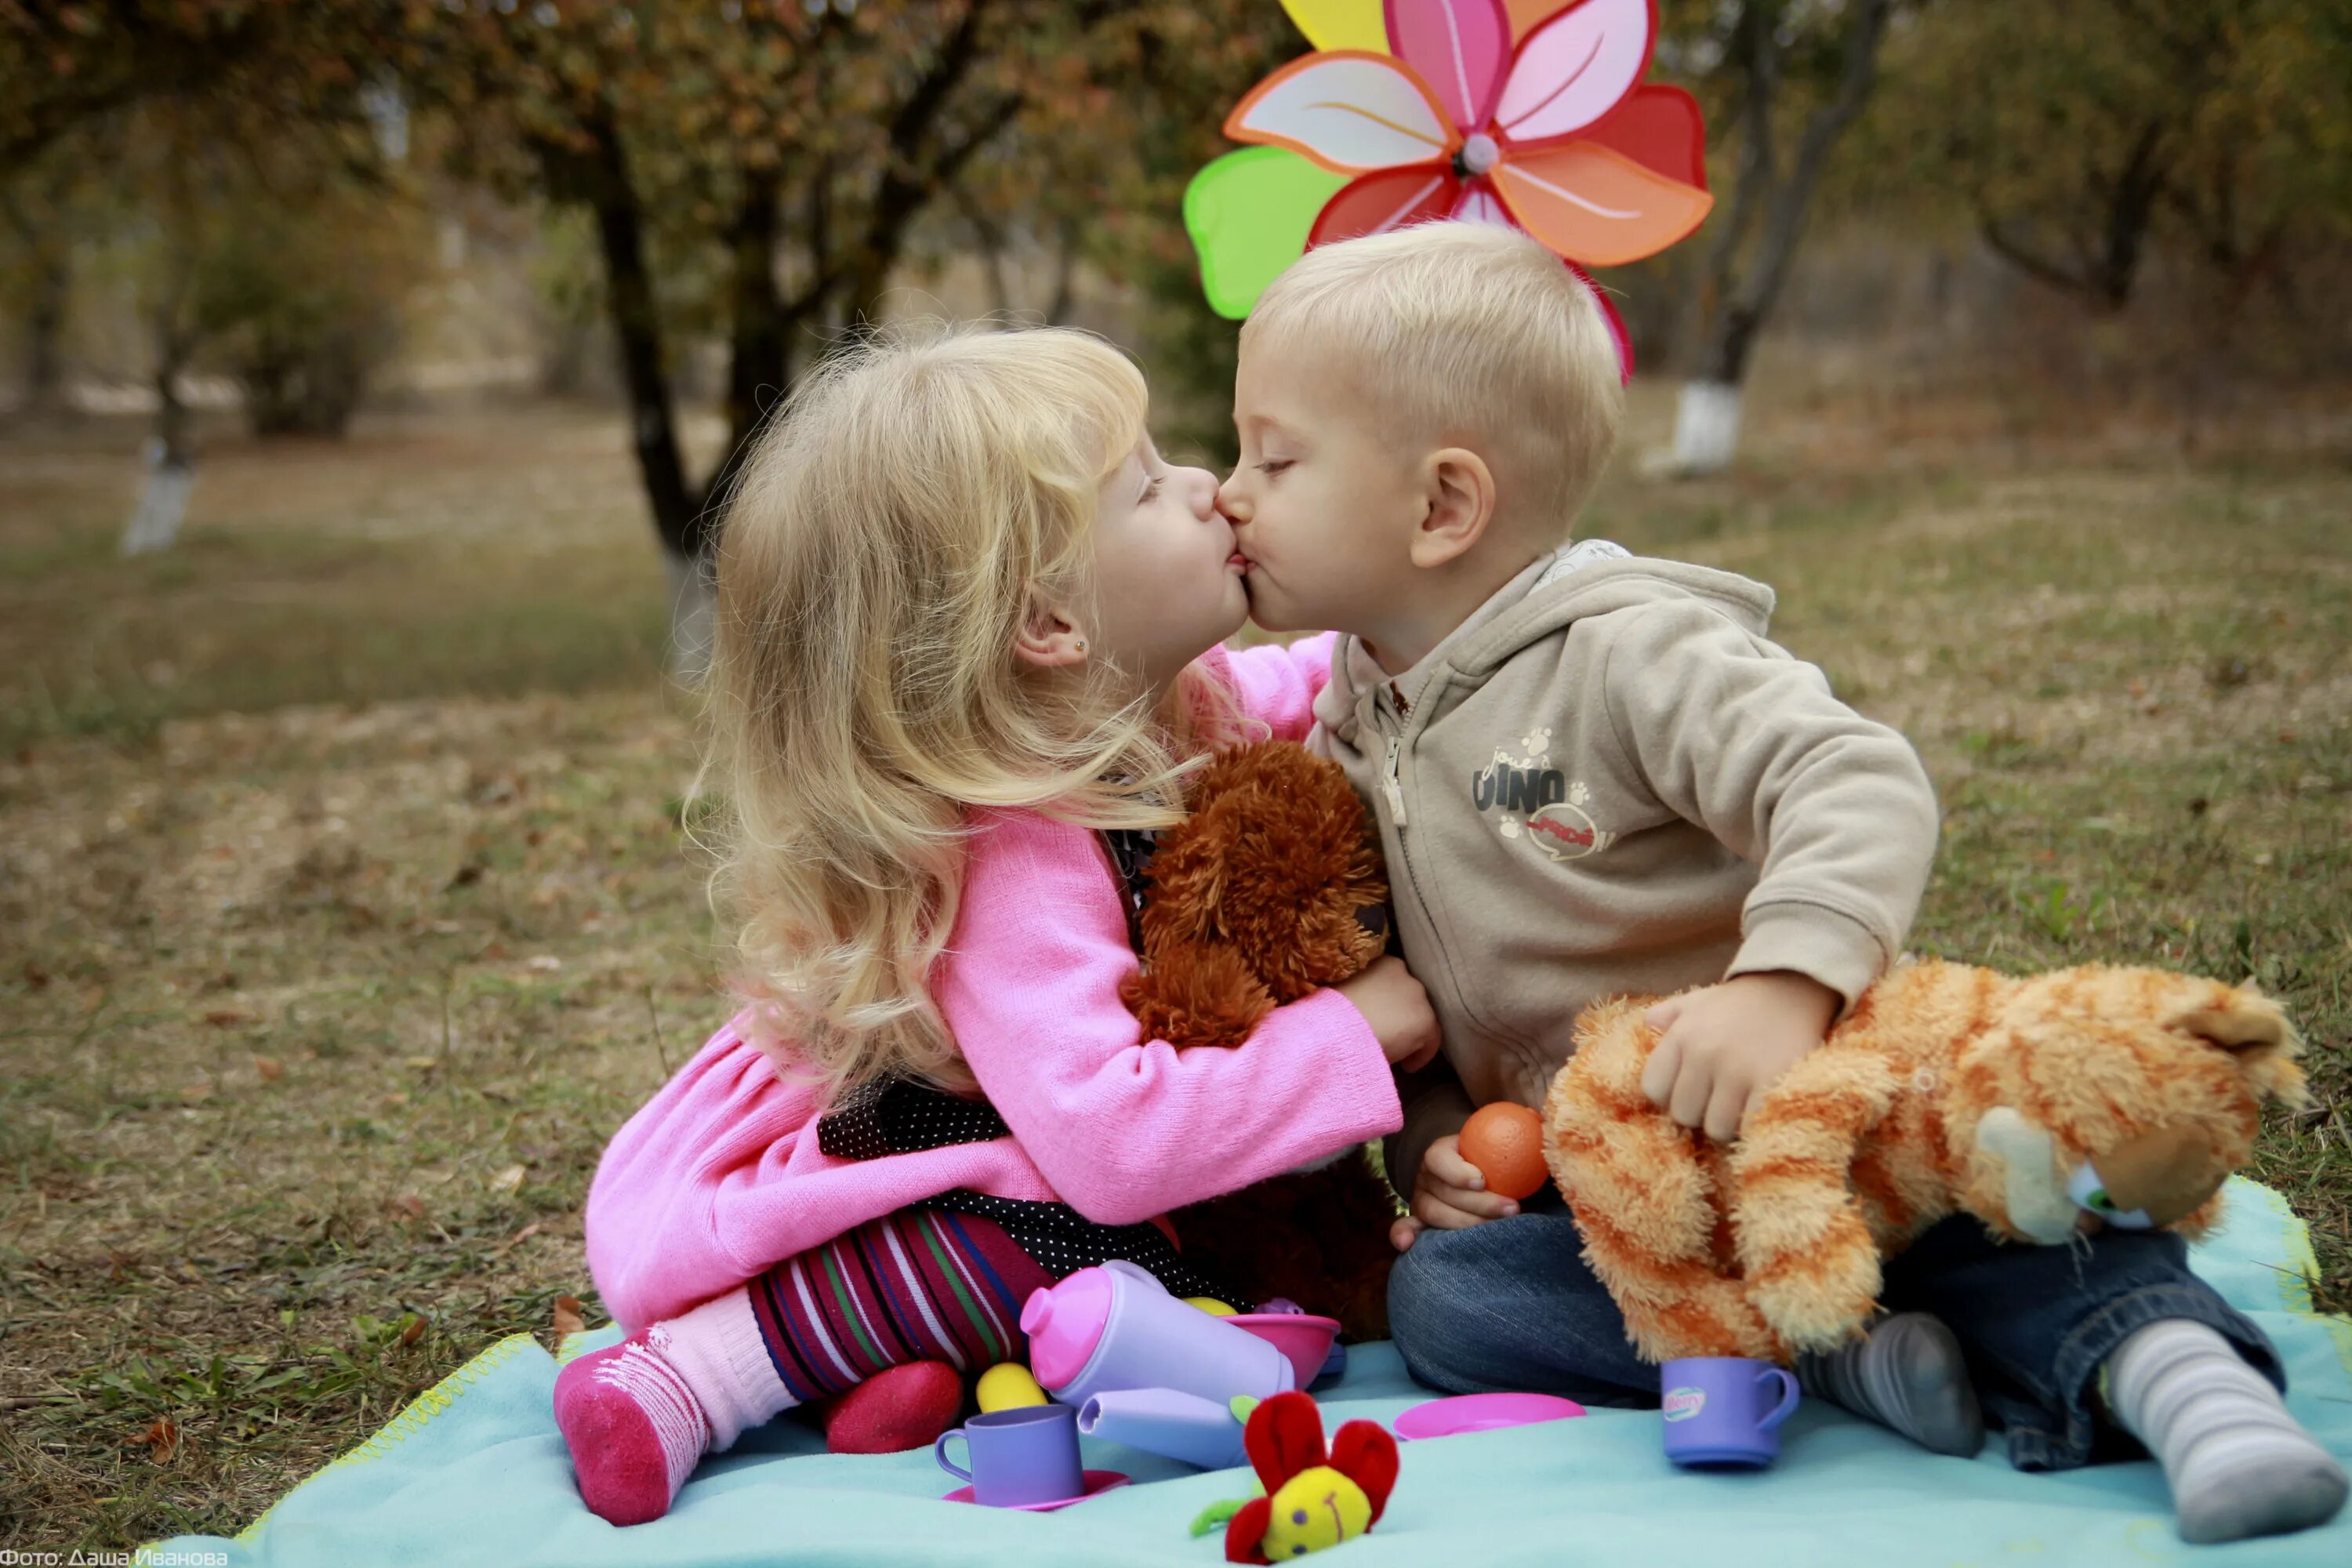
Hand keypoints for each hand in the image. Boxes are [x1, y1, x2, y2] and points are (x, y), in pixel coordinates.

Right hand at [1335, 956, 1440, 1071]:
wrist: (1334, 1027)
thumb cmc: (1328, 1011)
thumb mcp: (1342, 990)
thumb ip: (1358, 992)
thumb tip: (1362, 1008)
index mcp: (1384, 961)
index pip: (1393, 982)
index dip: (1386, 1002)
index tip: (1376, 1017)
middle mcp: (1406, 974)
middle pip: (1409, 999)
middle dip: (1399, 1016)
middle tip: (1385, 1033)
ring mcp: (1418, 997)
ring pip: (1420, 1019)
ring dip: (1408, 1034)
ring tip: (1393, 1051)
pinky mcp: (1426, 1021)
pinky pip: (1430, 1042)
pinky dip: (1419, 1055)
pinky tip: (1405, 1067)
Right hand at [1387, 1134, 1518, 1251]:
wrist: (1470, 1173)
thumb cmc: (1490, 1158)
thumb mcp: (1498, 1140)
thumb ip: (1517, 1128)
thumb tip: (1536, 1116)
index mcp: (1440, 1152)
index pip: (1438, 1159)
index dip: (1457, 1171)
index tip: (1482, 1180)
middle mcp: (1425, 1176)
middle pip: (1443, 1193)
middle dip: (1478, 1204)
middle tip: (1513, 1209)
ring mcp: (1421, 1200)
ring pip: (1434, 1214)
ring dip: (1465, 1225)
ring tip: (1498, 1229)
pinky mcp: (1420, 1221)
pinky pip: (1406, 1228)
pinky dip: (1403, 1235)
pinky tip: (1406, 1246)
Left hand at [1637, 971, 1839, 1142]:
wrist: (1796, 987)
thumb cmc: (1742, 1001)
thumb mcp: (1699, 1000)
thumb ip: (1670, 1013)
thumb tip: (1647, 1023)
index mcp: (1681, 1035)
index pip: (1652, 1088)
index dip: (1670, 1095)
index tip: (1690, 1089)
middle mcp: (1703, 1053)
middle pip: (1683, 1114)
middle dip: (1700, 1112)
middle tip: (1719, 1099)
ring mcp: (1737, 1070)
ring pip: (1716, 1128)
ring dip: (1729, 1122)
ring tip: (1741, 1105)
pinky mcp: (1770, 1084)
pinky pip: (1749, 1126)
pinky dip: (1754, 1123)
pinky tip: (1760, 1106)